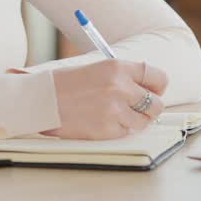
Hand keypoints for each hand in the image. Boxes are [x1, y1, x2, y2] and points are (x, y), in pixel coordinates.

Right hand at [45, 60, 168, 139]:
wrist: (41, 100)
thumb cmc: (67, 84)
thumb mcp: (98, 69)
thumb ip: (124, 78)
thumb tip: (150, 91)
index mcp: (118, 67)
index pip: (157, 77)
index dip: (158, 87)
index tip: (154, 91)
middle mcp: (120, 88)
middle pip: (157, 104)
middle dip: (151, 108)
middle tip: (139, 108)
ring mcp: (114, 110)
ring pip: (143, 122)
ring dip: (134, 121)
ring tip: (116, 115)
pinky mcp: (107, 129)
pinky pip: (125, 132)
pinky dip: (117, 130)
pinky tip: (100, 121)